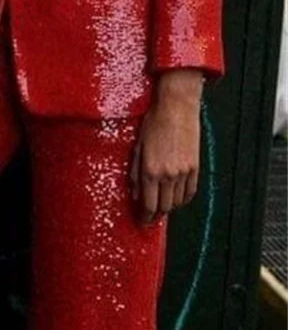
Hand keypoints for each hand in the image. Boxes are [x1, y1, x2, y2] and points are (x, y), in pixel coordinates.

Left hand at [129, 74, 202, 223]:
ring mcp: (183, 172)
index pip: (148, 204)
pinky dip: (183, 199)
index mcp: (149, 170)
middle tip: (150, 218)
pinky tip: (176, 198)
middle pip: (163, 207)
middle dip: (156, 216)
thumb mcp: (137, 147)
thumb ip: (134, 173)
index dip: (145, 217)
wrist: (176, 107)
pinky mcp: (195, 167)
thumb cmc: (153, 123)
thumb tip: (134, 194)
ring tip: (162, 208)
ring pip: (177, 202)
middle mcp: (167, 174)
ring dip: (169, 208)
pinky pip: (190, 192)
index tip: (142, 222)